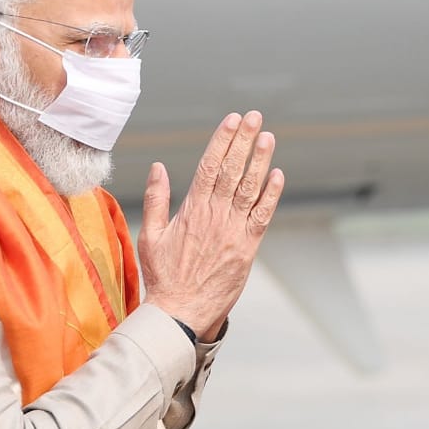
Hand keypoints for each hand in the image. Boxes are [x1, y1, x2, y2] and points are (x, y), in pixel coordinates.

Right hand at [139, 111, 283, 340]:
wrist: (180, 312)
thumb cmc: (163, 276)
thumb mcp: (150, 235)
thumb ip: (156, 199)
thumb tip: (159, 167)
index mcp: (191, 210)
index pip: (210, 166)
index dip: (223, 140)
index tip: (232, 119)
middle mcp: (215, 216)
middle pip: (232, 170)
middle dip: (244, 141)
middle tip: (255, 117)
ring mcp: (233, 232)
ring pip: (250, 189)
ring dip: (260, 161)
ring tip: (268, 137)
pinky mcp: (247, 249)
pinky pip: (262, 216)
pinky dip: (271, 195)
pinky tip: (278, 175)